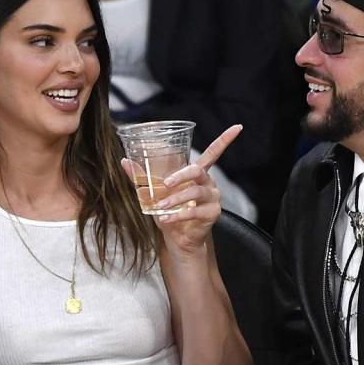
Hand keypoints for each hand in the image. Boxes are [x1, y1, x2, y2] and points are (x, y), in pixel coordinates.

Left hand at [138, 125, 242, 257]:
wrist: (176, 237)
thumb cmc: (168, 211)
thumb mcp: (153, 193)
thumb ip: (141, 177)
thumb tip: (125, 161)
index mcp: (198, 173)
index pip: (214, 152)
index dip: (225, 139)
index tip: (238, 127)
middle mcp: (208, 182)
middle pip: (198, 170)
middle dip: (181, 175)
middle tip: (165, 184)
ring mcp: (212, 198)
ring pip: (195, 192)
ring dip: (175, 200)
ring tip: (161, 207)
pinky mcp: (212, 213)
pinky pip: (194, 212)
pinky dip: (177, 215)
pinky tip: (167, 219)